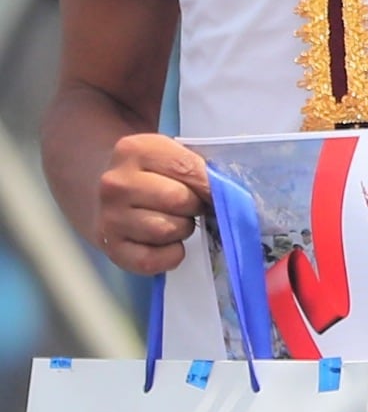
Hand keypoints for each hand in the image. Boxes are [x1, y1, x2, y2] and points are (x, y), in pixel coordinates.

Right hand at [96, 132, 208, 275]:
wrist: (95, 185)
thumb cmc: (147, 169)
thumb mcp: (166, 153)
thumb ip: (196, 167)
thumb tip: (228, 195)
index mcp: (135, 150)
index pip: (189, 169)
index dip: (212, 185)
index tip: (219, 192)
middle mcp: (116, 184)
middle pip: (179, 201)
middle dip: (196, 206)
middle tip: (193, 205)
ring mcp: (110, 217)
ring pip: (167, 230)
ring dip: (182, 229)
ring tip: (176, 219)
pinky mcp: (109, 248)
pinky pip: (150, 261)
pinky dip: (169, 256)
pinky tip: (168, 243)